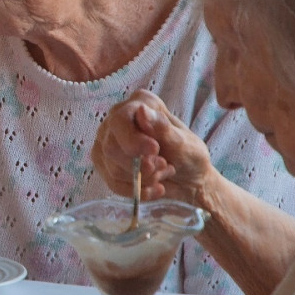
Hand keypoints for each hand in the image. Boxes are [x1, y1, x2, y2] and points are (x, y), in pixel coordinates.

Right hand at [94, 90, 214, 202]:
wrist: (189, 179)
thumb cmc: (188, 154)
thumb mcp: (183, 143)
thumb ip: (163, 128)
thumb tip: (142, 111)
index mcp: (139, 104)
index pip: (120, 120)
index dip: (133, 140)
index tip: (154, 151)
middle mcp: (117, 119)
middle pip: (111, 148)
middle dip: (139, 165)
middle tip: (163, 167)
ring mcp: (107, 142)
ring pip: (112, 168)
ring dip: (142, 178)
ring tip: (163, 173)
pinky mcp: (105, 163)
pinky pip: (112, 183)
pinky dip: (136, 190)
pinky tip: (153, 188)